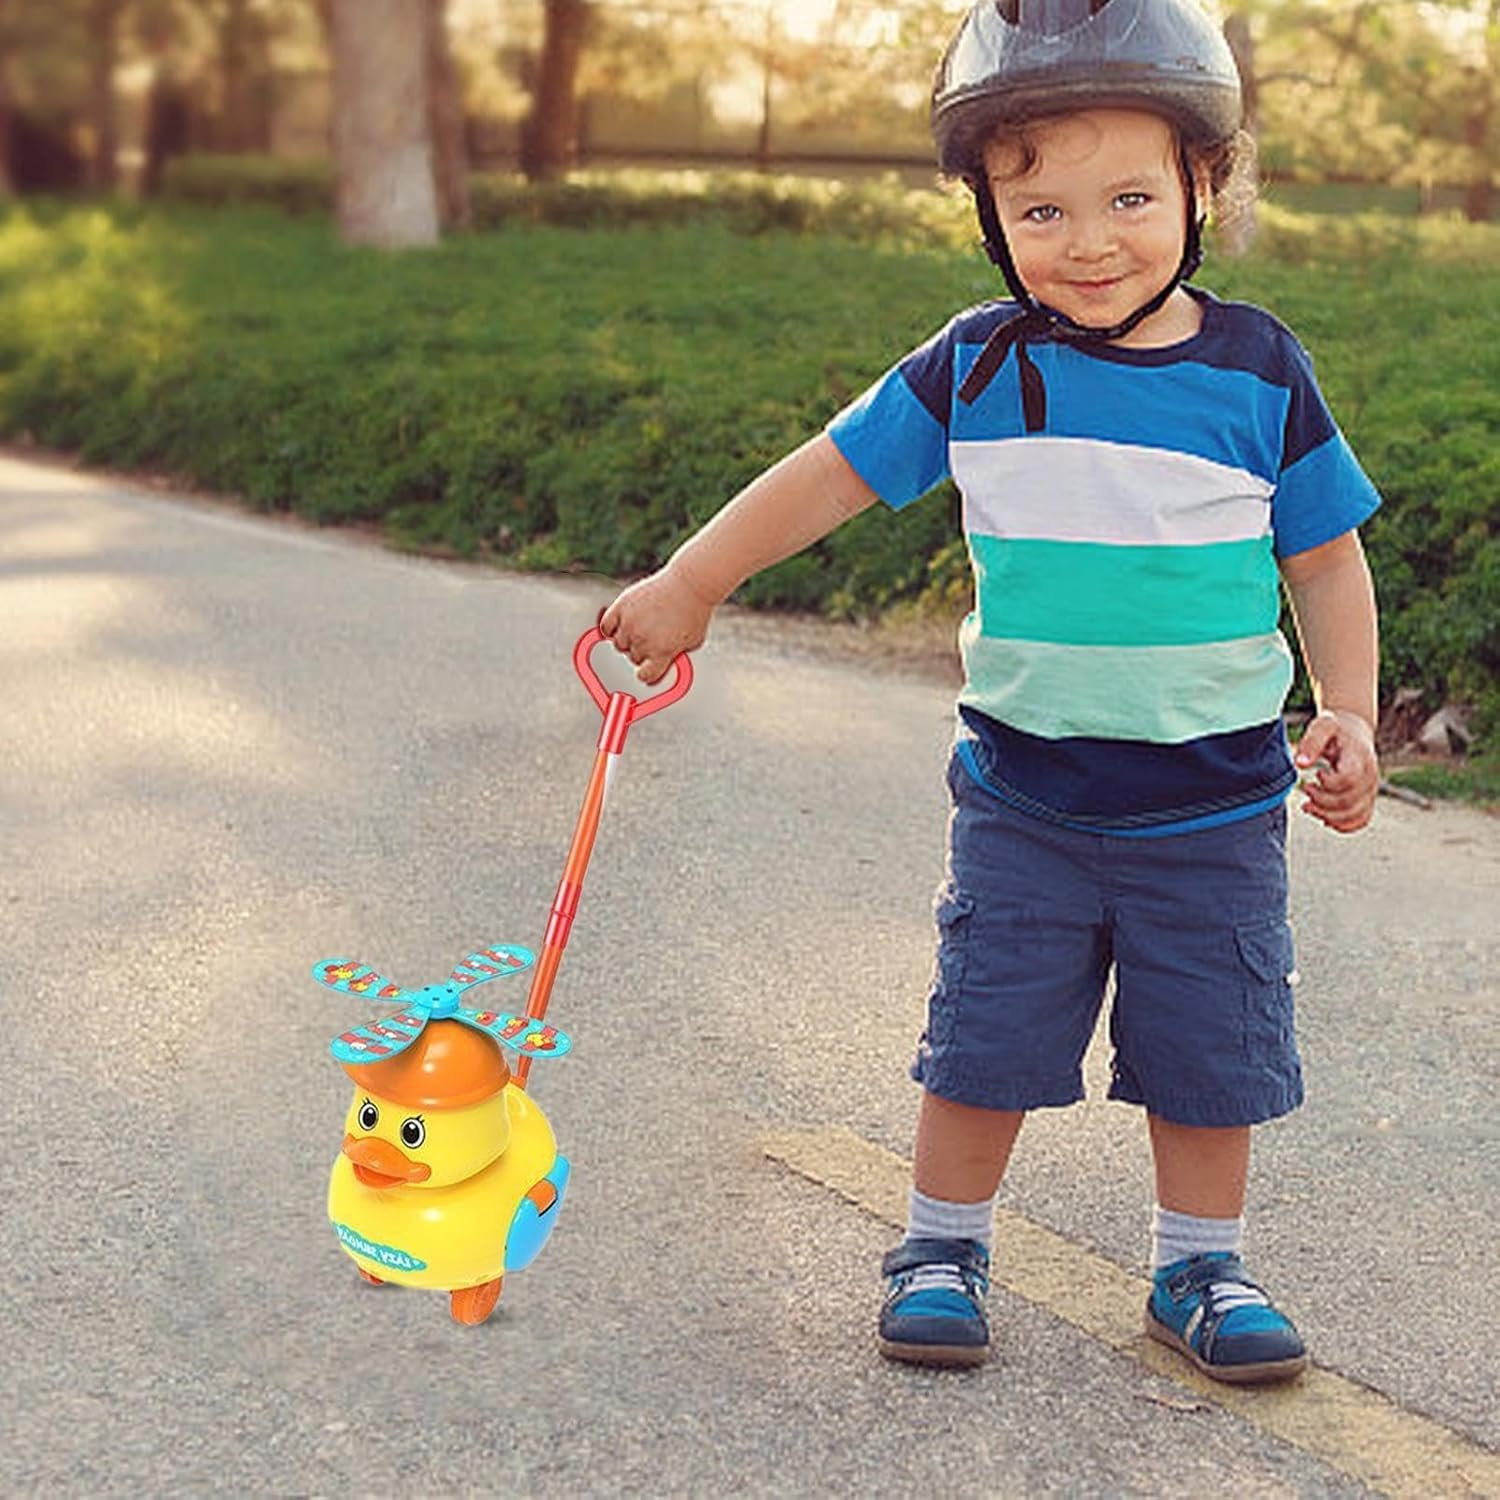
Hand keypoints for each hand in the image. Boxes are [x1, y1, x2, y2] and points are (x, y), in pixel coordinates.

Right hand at [598, 563, 715, 683]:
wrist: (690, 583)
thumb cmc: (695, 610)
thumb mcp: (693, 641)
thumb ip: (677, 655)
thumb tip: (667, 663)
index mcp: (662, 653)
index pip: (645, 676)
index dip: (647, 673)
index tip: (648, 670)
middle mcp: (643, 640)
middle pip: (632, 658)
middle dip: (641, 652)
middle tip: (650, 641)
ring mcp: (630, 624)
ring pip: (618, 644)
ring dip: (627, 640)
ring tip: (639, 630)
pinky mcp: (622, 606)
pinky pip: (605, 627)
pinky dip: (610, 629)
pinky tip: (620, 625)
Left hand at [1293, 709, 1378, 831]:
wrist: (1354, 732)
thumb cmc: (1336, 729)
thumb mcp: (1323, 726)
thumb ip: (1311, 742)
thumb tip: (1299, 764)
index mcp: (1360, 758)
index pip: (1348, 780)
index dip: (1328, 783)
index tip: (1316, 774)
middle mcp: (1370, 777)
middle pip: (1348, 801)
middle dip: (1321, 801)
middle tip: (1306, 789)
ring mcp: (1371, 790)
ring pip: (1355, 815)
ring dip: (1327, 816)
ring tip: (1308, 806)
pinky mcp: (1367, 799)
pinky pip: (1361, 820)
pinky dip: (1343, 825)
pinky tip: (1324, 819)